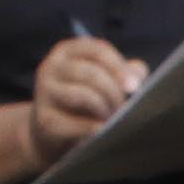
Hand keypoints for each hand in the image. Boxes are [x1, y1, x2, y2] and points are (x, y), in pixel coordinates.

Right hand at [25, 35, 141, 171]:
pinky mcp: (45, 120)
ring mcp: (45, 93)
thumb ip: (123, 72)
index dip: (120, 67)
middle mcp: (51, 67)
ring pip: (82, 96)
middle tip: (123, 109)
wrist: (52, 132)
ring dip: (104, 110)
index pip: (98, 50)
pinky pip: (75, 124)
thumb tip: (138, 72)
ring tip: (112, 119)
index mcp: (68, 52)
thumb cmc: (86, 102)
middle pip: (92, 73)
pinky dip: (94, 128)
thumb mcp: (103, 81)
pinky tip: (103, 131)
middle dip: (114, 93)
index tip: (135, 86)